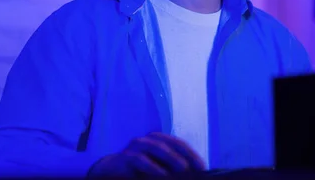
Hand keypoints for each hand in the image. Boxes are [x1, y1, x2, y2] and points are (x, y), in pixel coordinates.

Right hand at [88, 132, 205, 177]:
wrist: (111, 172)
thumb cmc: (140, 170)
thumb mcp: (158, 167)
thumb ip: (172, 169)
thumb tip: (192, 175)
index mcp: (159, 141)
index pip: (179, 144)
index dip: (192, 154)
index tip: (203, 167)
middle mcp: (148, 139)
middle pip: (170, 144)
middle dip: (184, 155)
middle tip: (194, 168)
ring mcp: (136, 146)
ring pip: (156, 147)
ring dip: (171, 158)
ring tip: (182, 169)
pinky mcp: (125, 157)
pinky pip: (140, 160)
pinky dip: (153, 167)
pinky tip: (162, 175)